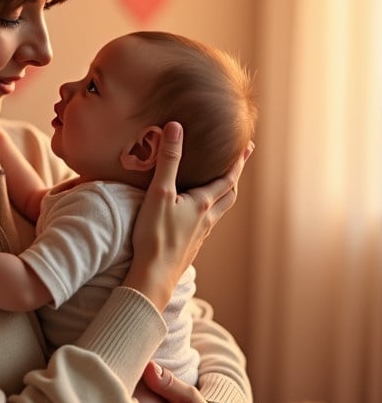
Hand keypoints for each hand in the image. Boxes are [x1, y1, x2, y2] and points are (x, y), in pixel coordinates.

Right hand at [126, 122, 252, 310]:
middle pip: (229, 194)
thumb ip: (168, 160)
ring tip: (222, 185)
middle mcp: (206, 219)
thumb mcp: (159, 193)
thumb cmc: (156, 235)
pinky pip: (206, 224)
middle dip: (235, 176)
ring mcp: (199, 235)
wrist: (153, 276)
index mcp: (203, 204)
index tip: (248, 147)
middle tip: (240, 162)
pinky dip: (209, 212)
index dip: (238, 161)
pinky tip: (198, 214)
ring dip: (224, 195)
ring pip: (219, 211)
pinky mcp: (189, 246)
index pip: (227, 178)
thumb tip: (175, 127)